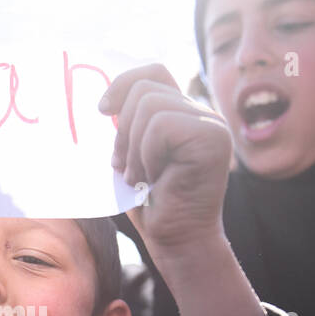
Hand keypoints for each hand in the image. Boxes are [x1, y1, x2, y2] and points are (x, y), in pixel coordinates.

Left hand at [99, 64, 233, 262]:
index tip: (102, 111)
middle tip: (127, 167)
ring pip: (149, 105)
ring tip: (141, 176)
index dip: (123, 84)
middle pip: (144, 88)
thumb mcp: (133, 156)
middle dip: (123, 129)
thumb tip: (106, 102)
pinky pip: (160, 125)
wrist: (178, 242)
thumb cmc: (153, 206)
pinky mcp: (211, 137)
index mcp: (186, 116)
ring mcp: (211, 124)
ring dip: (134, 146)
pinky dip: (147, 153)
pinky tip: (156, 178)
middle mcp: (204, 115)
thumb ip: (130, 126)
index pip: (153, 73)